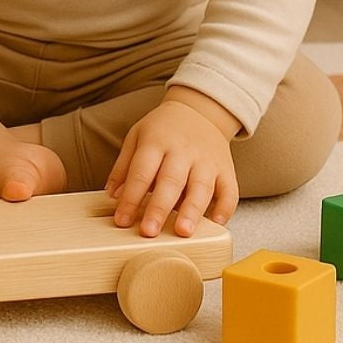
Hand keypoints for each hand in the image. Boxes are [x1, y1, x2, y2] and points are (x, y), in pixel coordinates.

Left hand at [105, 87, 239, 237]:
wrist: (199, 110)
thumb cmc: (163, 129)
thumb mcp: (137, 136)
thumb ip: (124, 166)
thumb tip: (113, 197)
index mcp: (156, 142)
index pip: (141, 172)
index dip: (130, 197)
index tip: (122, 221)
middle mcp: (183, 151)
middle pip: (171, 180)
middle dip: (159, 208)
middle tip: (149, 232)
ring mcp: (207, 160)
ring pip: (201, 187)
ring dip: (192, 210)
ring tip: (183, 231)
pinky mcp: (226, 169)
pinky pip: (229, 191)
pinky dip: (225, 208)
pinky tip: (216, 223)